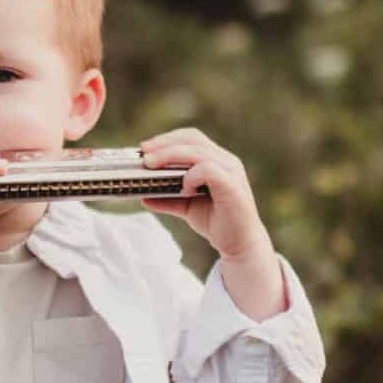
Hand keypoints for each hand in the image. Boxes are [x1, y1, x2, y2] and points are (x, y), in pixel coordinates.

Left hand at [140, 128, 286, 317]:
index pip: (190, 138)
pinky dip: (191, 175)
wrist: (240, 244)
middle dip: (164, 144)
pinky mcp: (232, 186)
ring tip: (152, 166)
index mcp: (216, 160)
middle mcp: (226, 161)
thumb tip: (143, 196)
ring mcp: (231, 171)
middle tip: (144, 155)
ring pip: (198, 152)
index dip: (167, 139)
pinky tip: (183, 188)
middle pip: (192, 139)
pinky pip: (209, 170)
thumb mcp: (186, 207)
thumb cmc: (218, 222)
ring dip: (171, 155)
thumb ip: (167, 198)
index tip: (144, 148)